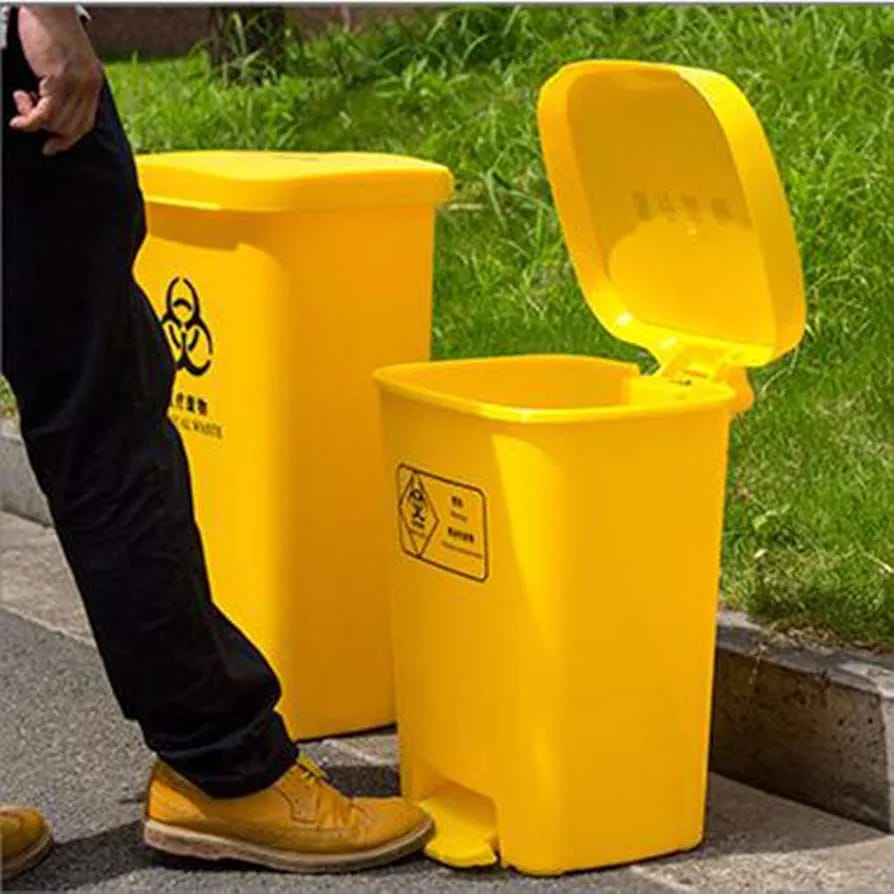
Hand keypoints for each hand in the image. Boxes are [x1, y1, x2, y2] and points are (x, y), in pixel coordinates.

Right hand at [9, 6, 102, 155]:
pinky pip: (45, 115)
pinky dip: (30, 121)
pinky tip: (19, 120)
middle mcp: (89, 86)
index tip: (52, 147)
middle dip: (47, 129)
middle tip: (26, 116)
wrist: (48, 5)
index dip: (68, 139)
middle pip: (71, 127)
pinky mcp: (59, 80)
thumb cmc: (49, 28)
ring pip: (57, 123)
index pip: (85, 123)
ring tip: (21, 100)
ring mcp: (76, 84)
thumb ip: (64, 82)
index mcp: (92, 82)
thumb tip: (49, 106)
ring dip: (34, 119)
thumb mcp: (63, 60)